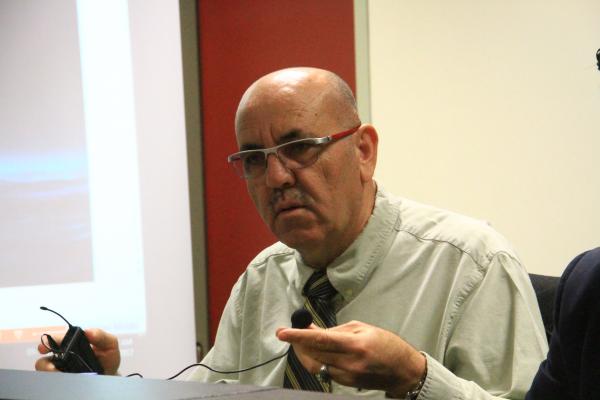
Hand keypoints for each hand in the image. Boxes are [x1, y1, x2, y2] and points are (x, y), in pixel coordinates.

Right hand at [35, 328, 120, 374]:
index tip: (44, 348)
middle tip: (52, 368)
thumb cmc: (108, 358)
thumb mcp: (109, 345)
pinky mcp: (64, 379)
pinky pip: (53, 381)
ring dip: (49, 374)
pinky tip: (66, 379)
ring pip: (46, 372)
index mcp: (72, 344)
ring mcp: (62, 370)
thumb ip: (101, 336)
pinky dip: (57, 380)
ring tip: (60, 375)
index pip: (56, 341)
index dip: (48, 342)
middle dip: (45, 364)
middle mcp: (63, 357)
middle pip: (44, 360)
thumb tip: (88, 332)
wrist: (110, 376)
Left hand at [276, 321, 425, 396]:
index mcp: (354, 344)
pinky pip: (325, 371)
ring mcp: (347, 376)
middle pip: (313, 354)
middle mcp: (348, 362)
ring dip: (308, 352)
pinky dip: (320, 360)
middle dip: (298, 344)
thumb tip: (312, 329)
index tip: (282, 332)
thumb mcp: (362, 328)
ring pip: (316, 364)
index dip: (298, 336)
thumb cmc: (385, 344)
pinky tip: (324, 353)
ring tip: (309, 341)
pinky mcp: (346, 384)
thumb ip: (336, 329)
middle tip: (291, 334)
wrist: (402, 370)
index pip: (319, 339)